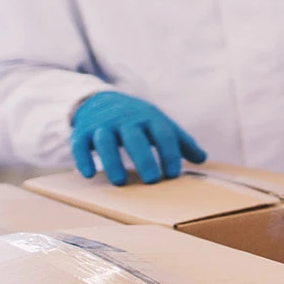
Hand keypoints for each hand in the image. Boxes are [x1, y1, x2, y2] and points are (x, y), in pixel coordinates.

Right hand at [70, 91, 206, 186]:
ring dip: (112, 161)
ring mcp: (102, 125)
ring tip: (120, 182)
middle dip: (144, 157)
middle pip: (135, 137)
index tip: (173, 174)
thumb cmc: (137, 119)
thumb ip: (180, 141)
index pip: (162, 134)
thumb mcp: (159, 124)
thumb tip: (203, 159)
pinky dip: (83, 158)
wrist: (100, 101)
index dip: (169, 153)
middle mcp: (125, 120)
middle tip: (152, 180)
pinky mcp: (82, 132)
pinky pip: (80, 145)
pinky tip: (88, 174)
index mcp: (149, 118)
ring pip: (106, 140)